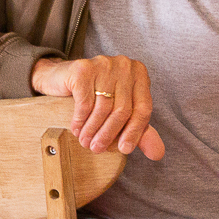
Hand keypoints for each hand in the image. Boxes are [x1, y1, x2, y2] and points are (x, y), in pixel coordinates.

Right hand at [29, 56, 163, 159]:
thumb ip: (140, 131)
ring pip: (103, 107)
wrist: (60, 77)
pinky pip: (85, 102)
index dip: (135, 132)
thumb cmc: (95, 96)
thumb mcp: (121, 113)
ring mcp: (104, 64)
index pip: (143, 108)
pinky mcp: (83, 69)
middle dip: (109, 134)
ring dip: (93, 130)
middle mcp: (125, 65)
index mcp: (140, 74)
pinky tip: (77, 130)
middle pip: (123, 109)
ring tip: (86, 143)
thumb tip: (158, 154)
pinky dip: (81, 121)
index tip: (124, 150)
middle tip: (98, 149)